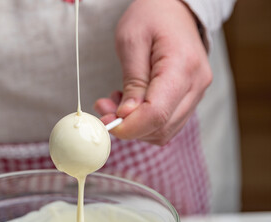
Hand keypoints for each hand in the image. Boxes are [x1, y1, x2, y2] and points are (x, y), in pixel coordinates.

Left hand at [94, 0, 211, 144]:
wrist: (174, 9)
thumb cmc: (151, 17)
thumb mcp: (131, 41)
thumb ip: (132, 81)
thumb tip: (127, 115)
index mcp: (182, 66)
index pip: (157, 113)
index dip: (130, 126)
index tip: (107, 122)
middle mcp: (196, 84)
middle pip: (162, 126)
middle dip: (129, 127)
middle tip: (104, 111)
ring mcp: (197, 92)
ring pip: (165, 130)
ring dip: (136, 126)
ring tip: (116, 103)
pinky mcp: (191, 97)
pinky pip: (168, 122)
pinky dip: (146, 121)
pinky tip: (132, 104)